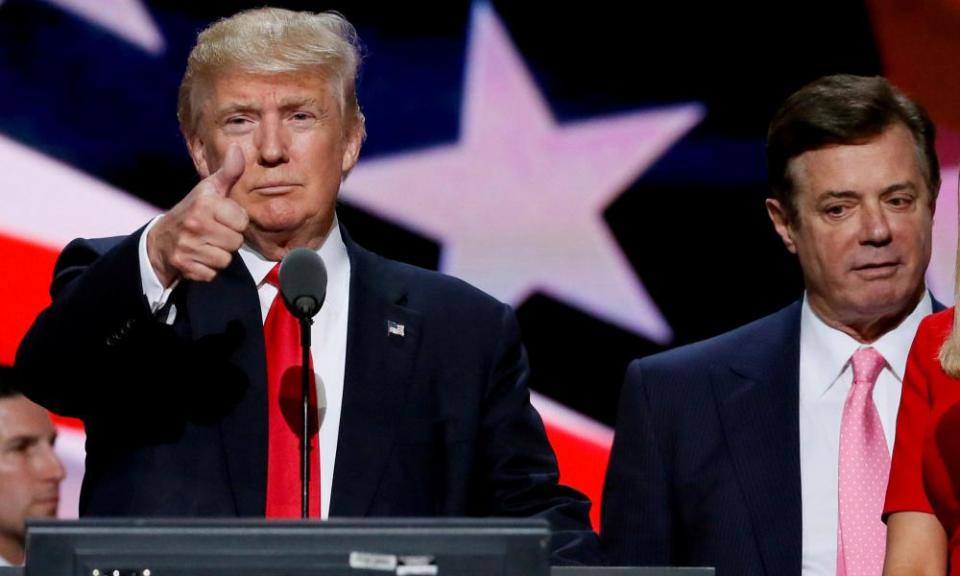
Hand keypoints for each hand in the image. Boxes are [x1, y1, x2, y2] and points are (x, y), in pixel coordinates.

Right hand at [147, 144, 248, 285]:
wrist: (160, 240)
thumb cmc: (192, 212)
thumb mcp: (209, 189)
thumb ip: (228, 172)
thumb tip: (237, 148)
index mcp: (205, 203)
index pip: (242, 221)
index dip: (236, 222)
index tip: (222, 218)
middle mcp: (195, 223)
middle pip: (236, 242)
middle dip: (228, 240)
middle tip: (213, 233)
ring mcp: (188, 245)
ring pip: (226, 259)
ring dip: (218, 255)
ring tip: (206, 245)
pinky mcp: (183, 265)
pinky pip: (212, 273)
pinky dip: (207, 269)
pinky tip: (198, 257)